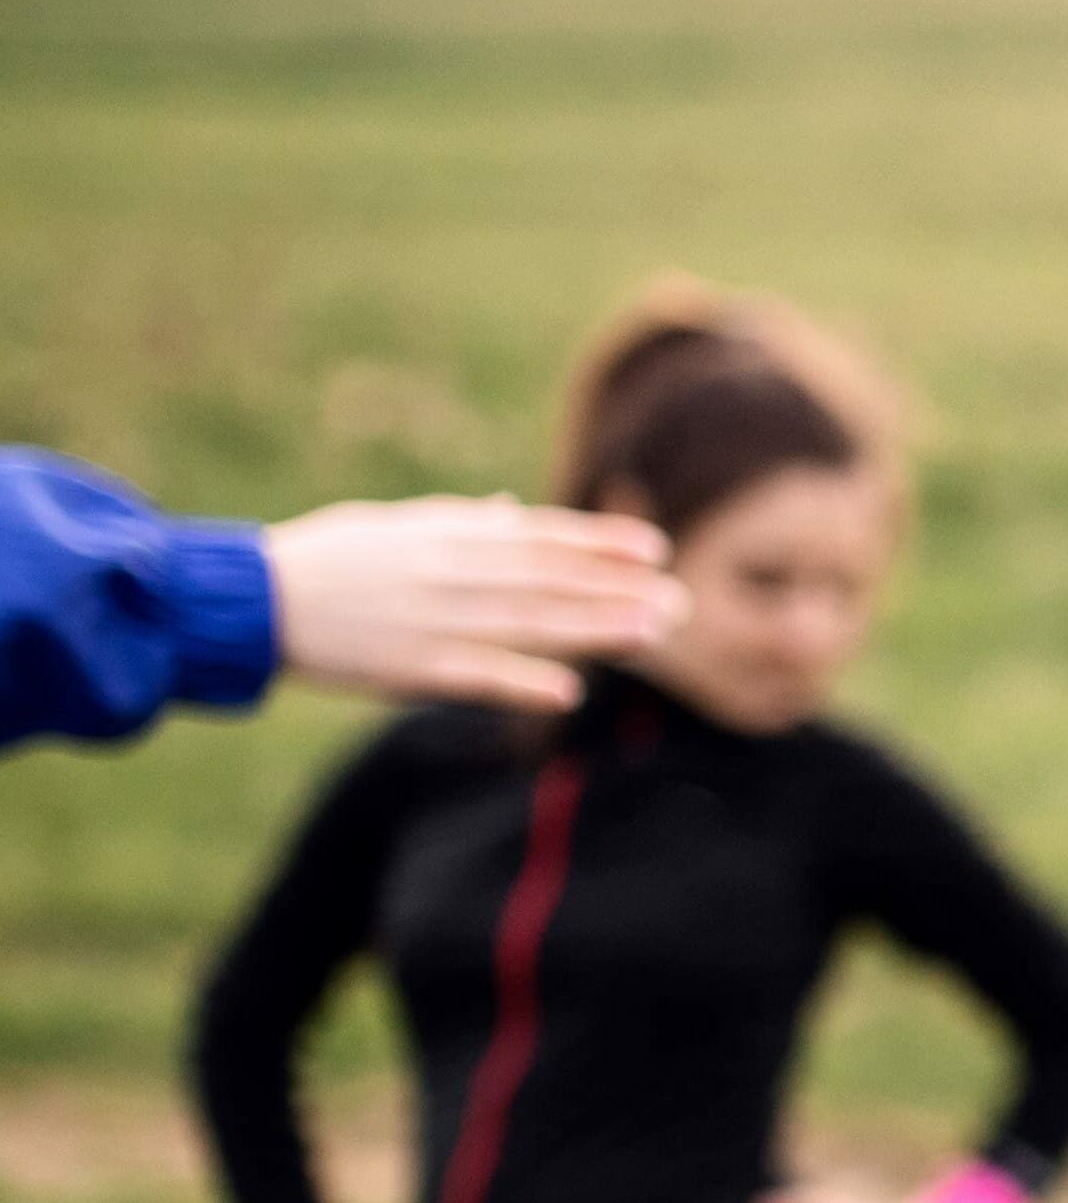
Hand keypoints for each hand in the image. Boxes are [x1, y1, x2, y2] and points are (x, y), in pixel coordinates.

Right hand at [263, 494, 684, 710]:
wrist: (252, 597)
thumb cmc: (328, 559)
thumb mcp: (395, 526)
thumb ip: (459, 524)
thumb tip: (508, 510)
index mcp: (447, 535)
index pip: (540, 536)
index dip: (600, 543)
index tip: (656, 550)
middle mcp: (450, 572)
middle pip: (550, 581)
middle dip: (617, 590)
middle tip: (679, 602)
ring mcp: (432, 619)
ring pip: (528, 624)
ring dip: (594, 630)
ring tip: (651, 635)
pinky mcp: (408, 665)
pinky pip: (476, 675)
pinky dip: (522, 681)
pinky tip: (570, 691)